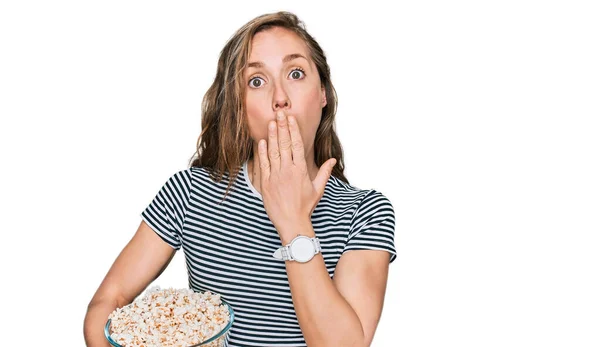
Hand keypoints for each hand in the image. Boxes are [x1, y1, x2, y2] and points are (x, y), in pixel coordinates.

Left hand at [256, 109, 336, 238]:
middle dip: (282, 127)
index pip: (296, 144)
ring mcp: (276, 176)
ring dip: (272, 136)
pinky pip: (264, 164)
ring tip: (271, 122)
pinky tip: (262, 142)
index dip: (292, 129)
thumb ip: (324, 172)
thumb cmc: (305, 207)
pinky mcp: (266, 183)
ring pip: (273, 151)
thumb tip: (332, 160)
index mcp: (301, 170)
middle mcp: (288, 170)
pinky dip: (262, 152)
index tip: (290, 118)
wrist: (291, 222)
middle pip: (284, 143)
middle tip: (280, 113)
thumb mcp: (317, 189)